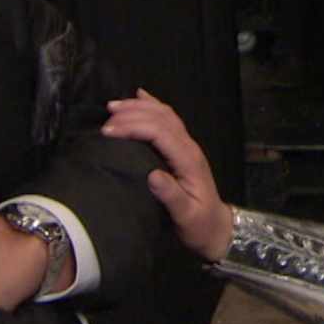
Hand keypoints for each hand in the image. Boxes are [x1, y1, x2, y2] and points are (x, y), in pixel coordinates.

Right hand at [102, 90, 231, 262]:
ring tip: (113, 106)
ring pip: (164, 114)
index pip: (159, 132)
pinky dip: (152, 105)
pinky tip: (140, 96)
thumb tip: (153, 176)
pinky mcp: (183, 147)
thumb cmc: (199, 224)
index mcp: (188, 160)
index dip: (133, 127)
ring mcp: (187, 145)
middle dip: (132, 114)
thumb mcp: (186, 216)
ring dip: (139, 106)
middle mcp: (189, 146)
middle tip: (106, 120)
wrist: (217, 227)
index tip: (108, 132)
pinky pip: (168, 118)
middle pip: (160, 118)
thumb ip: (171, 196)